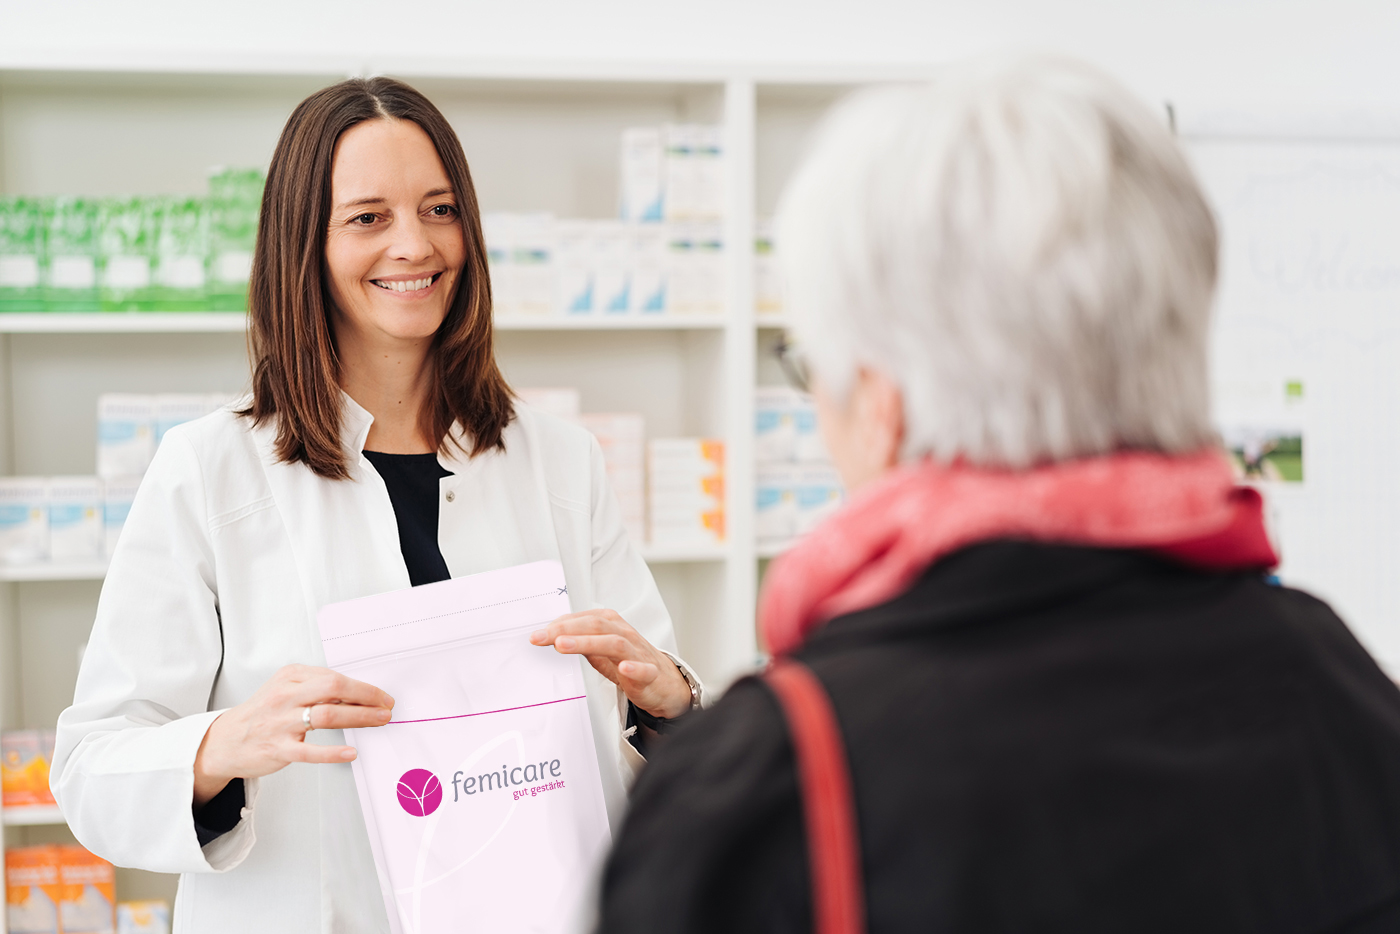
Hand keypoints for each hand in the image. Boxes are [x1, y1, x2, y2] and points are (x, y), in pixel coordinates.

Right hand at [193, 664, 394, 806]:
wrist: (225, 740)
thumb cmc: (262, 713)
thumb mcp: (286, 689)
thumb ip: (317, 688)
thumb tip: (357, 693)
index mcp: (291, 677)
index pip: (334, 677)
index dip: (363, 687)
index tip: (381, 696)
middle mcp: (286, 696)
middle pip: (334, 689)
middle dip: (367, 697)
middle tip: (386, 707)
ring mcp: (281, 722)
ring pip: (327, 716)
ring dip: (360, 718)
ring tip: (379, 721)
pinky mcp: (278, 748)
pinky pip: (310, 751)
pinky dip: (333, 753)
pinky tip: (350, 753)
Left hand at [530, 610, 692, 719]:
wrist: (664, 681)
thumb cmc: (630, 661)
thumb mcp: (601, 650)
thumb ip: (580, 641)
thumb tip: (553, 635)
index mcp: (611, 625)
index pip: (583, 619)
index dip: (559, 625)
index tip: (537, 635)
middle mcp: (624, 634)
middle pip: (594, 626)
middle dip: (565, 630)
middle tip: (542, 638)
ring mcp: (638, 653)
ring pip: (614, 643)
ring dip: (587, 643)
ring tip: (563, 646)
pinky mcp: (650, 673)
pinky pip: (643, 669)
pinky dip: (633, 668)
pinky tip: (622, 668)